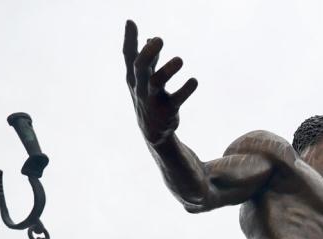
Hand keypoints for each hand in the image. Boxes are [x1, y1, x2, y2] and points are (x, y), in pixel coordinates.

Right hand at [122, 19, 197, 144]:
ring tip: (180, 60)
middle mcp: (140, 87)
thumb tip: (151, 39)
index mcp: (134, 77)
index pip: (128, 55)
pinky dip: (186, 89)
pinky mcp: (167, 111)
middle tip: (159, 39)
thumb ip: (149, 60)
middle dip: (148, 53)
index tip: (131, 22)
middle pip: (140, 67)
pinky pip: (177, 99)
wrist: (153, 131)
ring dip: (168, 70)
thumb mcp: (145, 79)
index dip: (129, 39)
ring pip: (157, 83)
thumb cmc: (148, 98)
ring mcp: (152, 99)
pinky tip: (194, 81)